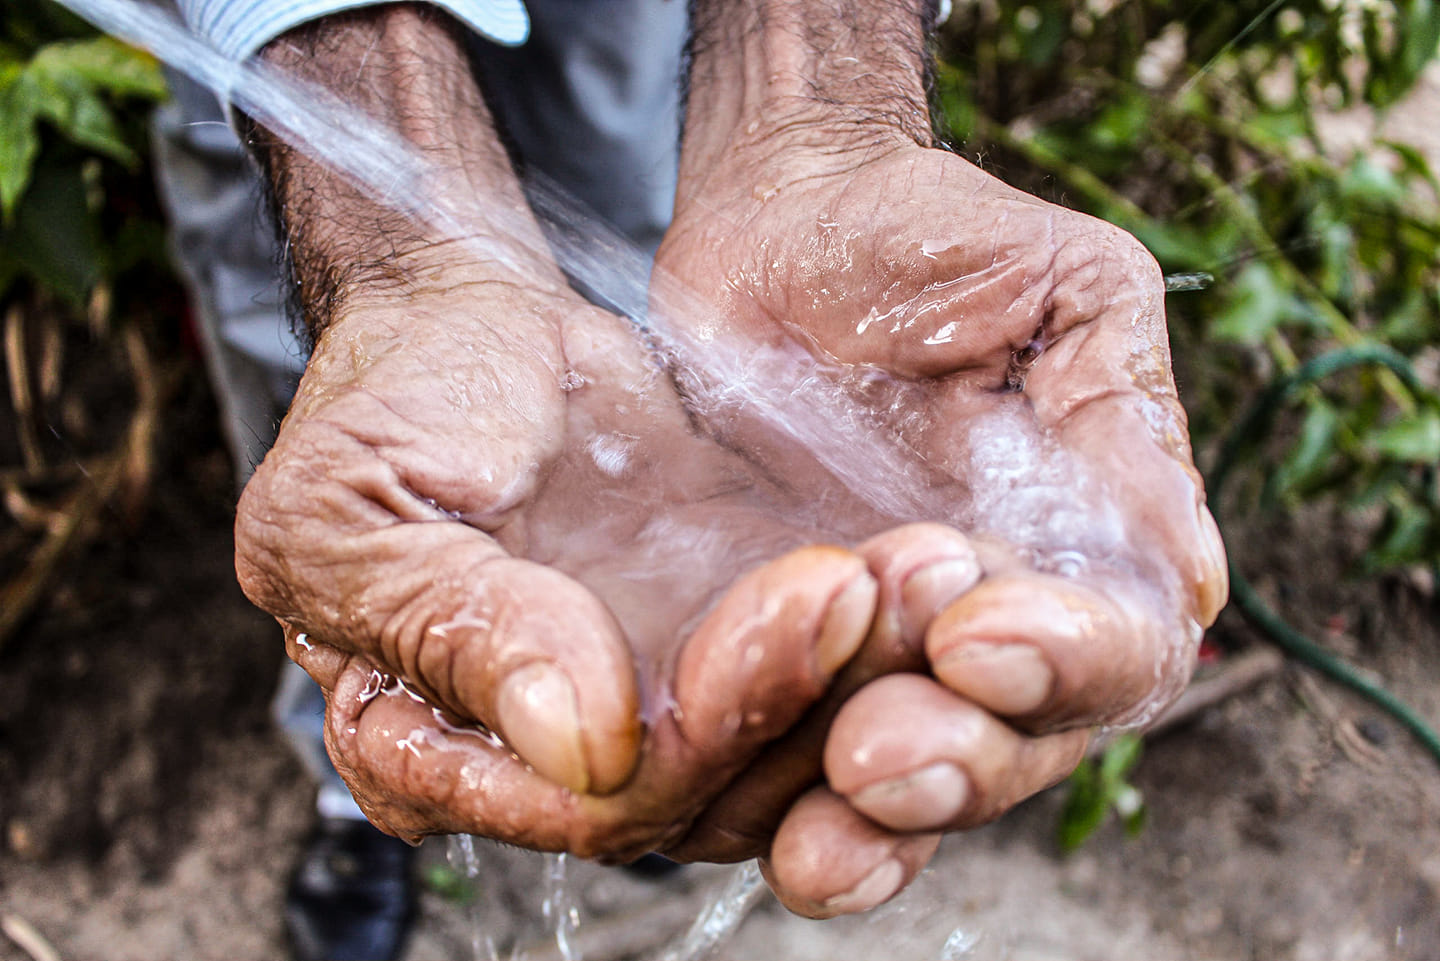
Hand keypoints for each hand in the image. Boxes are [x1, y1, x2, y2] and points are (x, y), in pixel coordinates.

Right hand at [234, 4, 985, 866]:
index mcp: (432, 751)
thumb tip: (582, 746)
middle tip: (891, 583)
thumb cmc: (394, 407)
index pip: (591, 806)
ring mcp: (645, 704)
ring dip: (869, 672)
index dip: (706, 729)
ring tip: (935, 568)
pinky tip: (928, 564)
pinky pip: (813, 675)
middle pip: (711, 795)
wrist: (466, 325)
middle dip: (813, 696)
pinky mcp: (717, 643)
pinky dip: (875, 635)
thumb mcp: (358, 510)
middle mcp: (552, 759)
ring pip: (781, 751)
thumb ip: (459, 630)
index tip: (797, 607)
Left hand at [653, 0, 1228, 914]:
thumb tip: (1194, 576)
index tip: (976, 633)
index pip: (1120, 650)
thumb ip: (1123, 418)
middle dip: (960, 760)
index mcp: (1088, 539)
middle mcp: (1000, 612)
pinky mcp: (788, 646)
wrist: (781, 224)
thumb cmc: (929, 237)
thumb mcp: (1061, 289)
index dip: (1068, 666)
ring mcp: (889, 640)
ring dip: (880, 814)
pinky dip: (795, 801)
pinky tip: (775, 829)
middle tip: (877, 748)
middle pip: (1018, 743)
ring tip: (824, 814)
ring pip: (917, 776)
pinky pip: (799, 751)